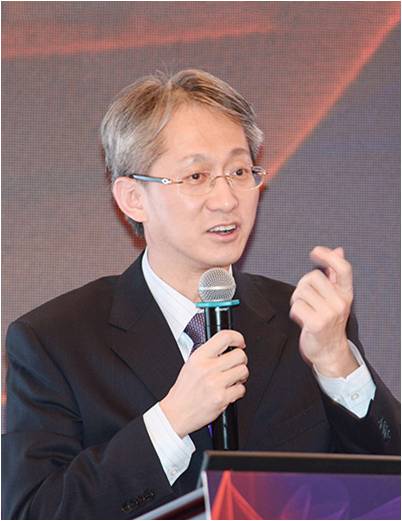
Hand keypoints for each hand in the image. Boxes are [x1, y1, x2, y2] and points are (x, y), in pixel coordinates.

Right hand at [160, 330, 247, 437]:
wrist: (177, 413)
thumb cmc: (184, 390)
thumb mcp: (190, 364)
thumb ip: (208, 354)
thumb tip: (227, 347)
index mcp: (199, 357)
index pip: (224, 337)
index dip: (237, 337)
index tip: (240, 342)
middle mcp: (207, 368)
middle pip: (239, 355)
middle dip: (241, 360)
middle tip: (236, 365)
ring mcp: (215, 383)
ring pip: (243, 371)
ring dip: (241, 376)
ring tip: (232, 379)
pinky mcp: (222, 398)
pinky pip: (241, 389)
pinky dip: (238, 391)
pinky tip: (228, 391)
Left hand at [290, 246, 357, 377]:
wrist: (329, 351)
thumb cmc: (329, 322)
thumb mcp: (336, 297)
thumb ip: (335, 274)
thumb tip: (338, 251)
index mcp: (346, 293)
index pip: (343, 268)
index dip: (328, 256)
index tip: (315, 252)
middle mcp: (340, 302)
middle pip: (313, 277)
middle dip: (303, 285)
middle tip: (305, 297)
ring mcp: (329, 314)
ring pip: (301, 291)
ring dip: (297, 299)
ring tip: (304, 308)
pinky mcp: (316, 323)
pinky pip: (296, 306)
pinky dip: (294, 311)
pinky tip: (301, 318)